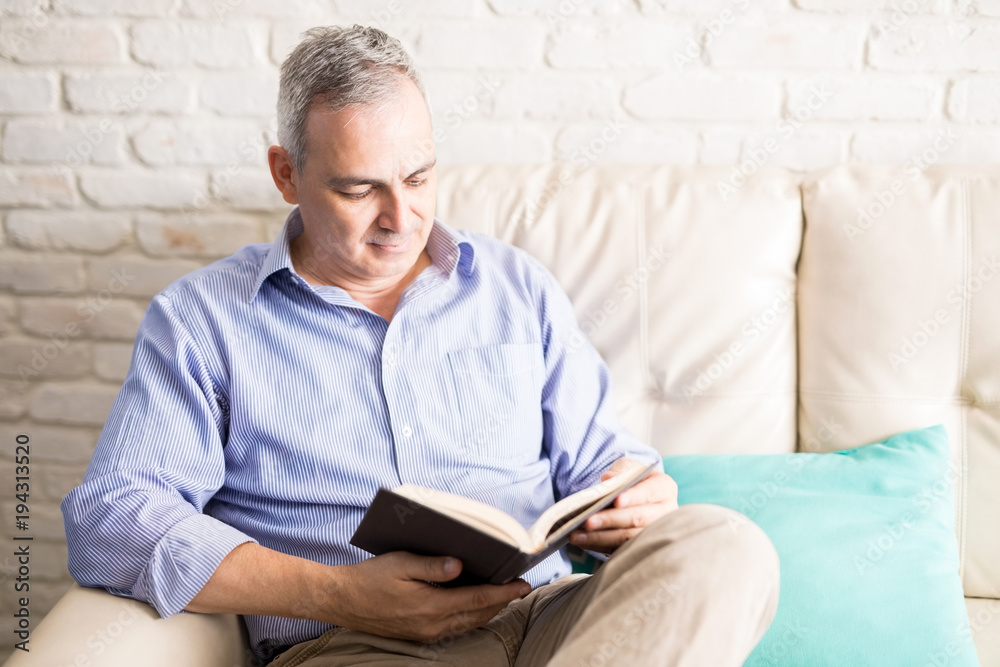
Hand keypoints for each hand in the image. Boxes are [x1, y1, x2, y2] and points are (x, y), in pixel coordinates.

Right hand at [326, 552, 530, 641]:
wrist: (343, 600)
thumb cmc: (371, 577)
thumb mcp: (401, 562)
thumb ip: (433, 566)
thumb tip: (460, 565)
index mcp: (431, 606)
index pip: (478, 599)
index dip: (503, 592)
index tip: (523, 584)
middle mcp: (433, 625)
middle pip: (478, 615)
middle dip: (502, 601)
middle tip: (520, 587)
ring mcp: (426, 633)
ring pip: (468, 624)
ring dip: (488, 610)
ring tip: (504, 595)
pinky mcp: (420, 635)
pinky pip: (455, 628)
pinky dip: (471, 616)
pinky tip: (475, 604)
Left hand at [568, 457, 677, 553]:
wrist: (633, 496)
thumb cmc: (631, 479)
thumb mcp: (627, 468)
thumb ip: (620, 470)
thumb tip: (609, 478)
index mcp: (664, 488)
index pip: (649, 493)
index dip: (633, 497)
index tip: (616, 500)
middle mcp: (665, 514)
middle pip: (638, 519)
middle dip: (611, 520)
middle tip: (588, 521)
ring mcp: (653, 534)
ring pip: (628, 538)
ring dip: (600, 537)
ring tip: (577, 534)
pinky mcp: (639, 547)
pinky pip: (618, 549)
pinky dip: (597, 545)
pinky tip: (581, 541)